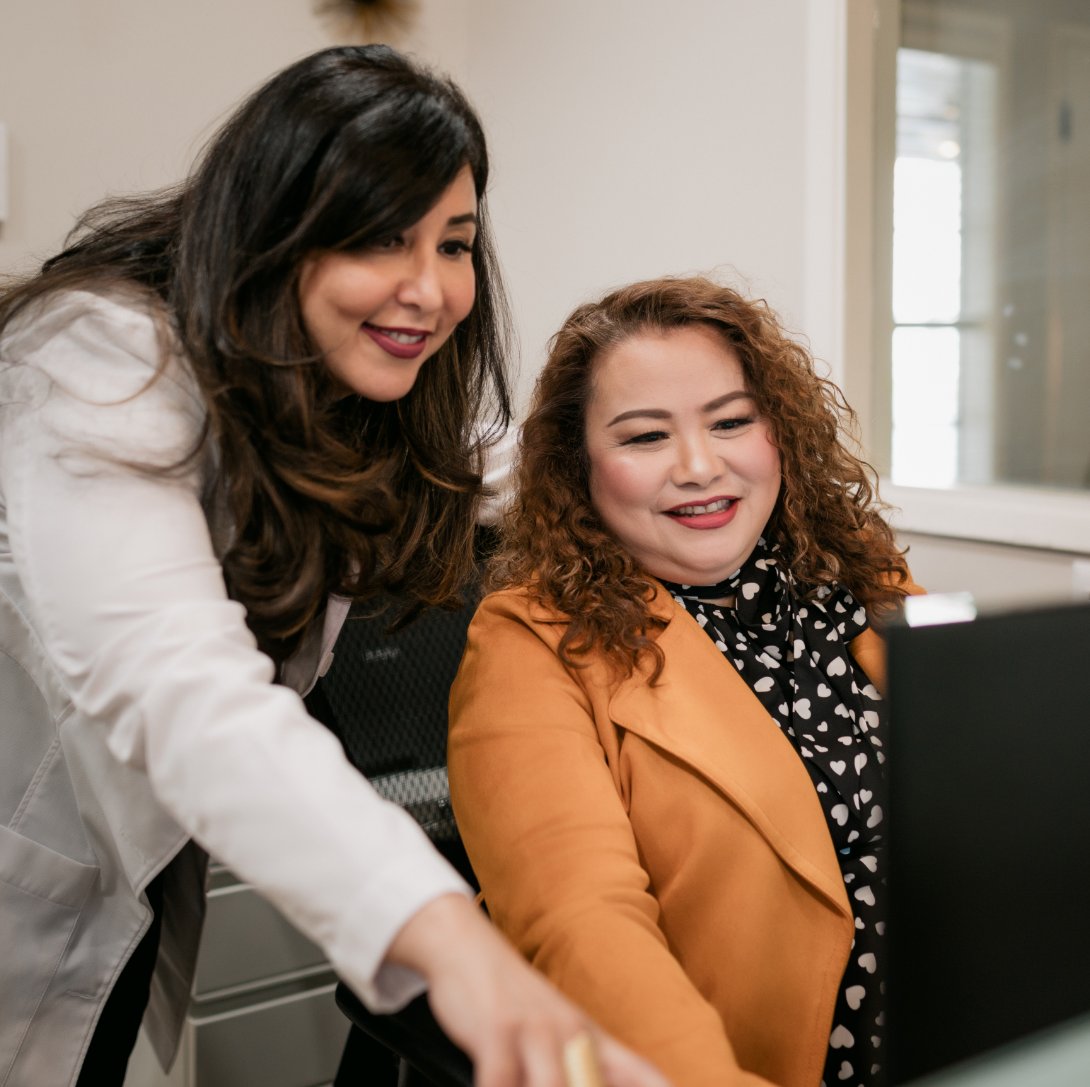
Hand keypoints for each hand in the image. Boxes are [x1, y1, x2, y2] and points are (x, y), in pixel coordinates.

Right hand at [387, 893, 672, 1086]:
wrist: (466, 944)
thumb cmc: (514, 1004)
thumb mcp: (557, 1034)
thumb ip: (592, 1066)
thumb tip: (616, 1080)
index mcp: (594, 1040)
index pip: (647, 1078)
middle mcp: (573, 1035)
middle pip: (599, 1086)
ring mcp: (536, 1031)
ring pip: (555, 1086)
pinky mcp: (496, 1031)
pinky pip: (500, 1080)